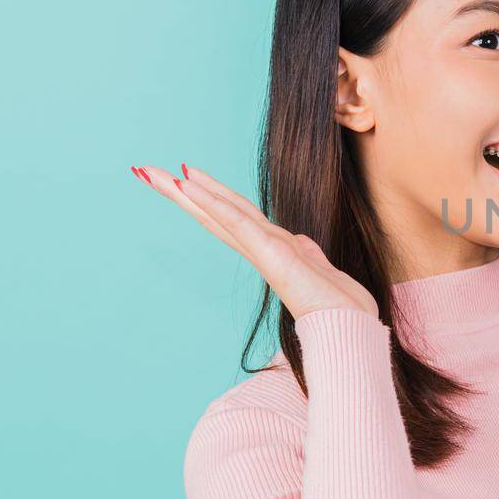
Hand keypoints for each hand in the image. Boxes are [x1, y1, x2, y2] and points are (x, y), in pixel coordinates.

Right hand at [130, 163, 380, 321]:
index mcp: (272, 250)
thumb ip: (306, 252)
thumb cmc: (342, 307)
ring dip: (186, 191)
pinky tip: (188, 185)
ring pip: (220, 211)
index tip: (182, 179)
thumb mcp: (322, 268)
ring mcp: (265, 250)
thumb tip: (301, 241)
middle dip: (181, 192)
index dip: (205, 198)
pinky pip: (237, 222)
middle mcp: (263, 248)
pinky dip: (211, 202)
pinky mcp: (271, 253)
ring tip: (153, 172)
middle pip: (215, 212)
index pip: (231, 218)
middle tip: (146, 171)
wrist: (352, 327)